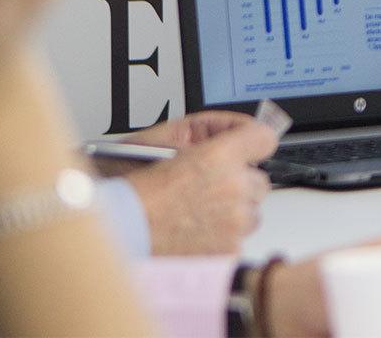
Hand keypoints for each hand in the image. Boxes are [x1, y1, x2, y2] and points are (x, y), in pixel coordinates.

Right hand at [125, 117, 276, 253]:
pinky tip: (196, 231)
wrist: (115, 232)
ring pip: (252, 212)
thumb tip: (232, 129)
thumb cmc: (131, 190)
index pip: (265, 138)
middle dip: (240, 182)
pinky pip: (239, 239)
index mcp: (220, 157)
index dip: (253, 141)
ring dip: (234, 211)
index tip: (247, 146)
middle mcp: (233, 188)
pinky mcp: (228, 250)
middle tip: (209, 187)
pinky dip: (223, 237)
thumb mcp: (163, 139)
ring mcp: (233, 223)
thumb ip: (206, 128)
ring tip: (200, 212)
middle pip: (260, 180)